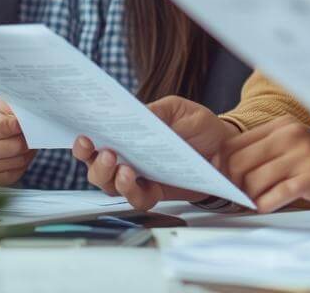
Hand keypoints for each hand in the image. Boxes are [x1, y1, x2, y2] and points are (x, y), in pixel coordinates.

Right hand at [0, 98, 33, 185]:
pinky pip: (13, 175)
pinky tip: (21, 155)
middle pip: (14, 147)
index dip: (19, 125)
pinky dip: (22, 166)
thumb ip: (15, 109)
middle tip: (31, 134)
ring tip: (27, 143)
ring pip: (16, 162)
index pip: (3, 127)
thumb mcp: (4, 107)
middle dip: (27, 140)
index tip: (26, 122)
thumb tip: (29, 115)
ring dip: (27, 153)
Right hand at [74, 96, 236, 209]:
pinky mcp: (155, 193)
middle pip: (97, 167)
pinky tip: (139, 183)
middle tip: (106, 153)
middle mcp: (128, 157)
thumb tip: (136, 115)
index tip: (82, 136)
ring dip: (112, 179)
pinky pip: (138, 199)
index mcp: (128, 134)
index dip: (84, 142)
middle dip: (95, 163)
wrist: (227, 147)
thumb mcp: (179, 110)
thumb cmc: (199, 126)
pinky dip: (135, 193)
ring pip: (111, 187)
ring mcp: (140, 177)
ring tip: (124, 169)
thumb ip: (157, 113)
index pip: (97, 139)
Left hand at [221, 118, 309, 216]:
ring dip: (249, 199)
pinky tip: (272, 206)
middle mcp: (291, 135)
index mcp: (283, 125)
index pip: (232, 144)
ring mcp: (303, 154)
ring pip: (251, 182)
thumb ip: (266, 154)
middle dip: (232, 186)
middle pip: (236, 163)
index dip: (221, 168)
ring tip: (259, 203)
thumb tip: (223, 170)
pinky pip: (272, 196)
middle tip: (239, 199)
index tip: (224, 184)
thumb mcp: (298, 150)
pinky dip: (265, 206)